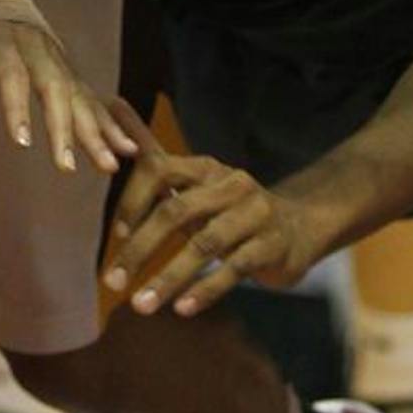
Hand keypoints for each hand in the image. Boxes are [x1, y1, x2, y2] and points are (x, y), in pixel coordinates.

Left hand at [0, 0, 134, 175]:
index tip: (22, 144)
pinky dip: (106, 121)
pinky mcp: (63, 66)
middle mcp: (35, 44)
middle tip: (68, 169)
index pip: (11, 73)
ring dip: (95, 130)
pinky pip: (87, 95)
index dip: (16, 108)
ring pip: (78, 93)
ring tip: (110, 164)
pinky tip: (123, 147)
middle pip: (55, 86)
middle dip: (64, 128)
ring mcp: (54, 55)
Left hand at [99, 106, 318, 317]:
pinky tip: (181, 309)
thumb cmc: (230, 208)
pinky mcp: (272, 246)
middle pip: (178, 211)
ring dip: (168, 278)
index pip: (160, 171)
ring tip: (140, 305)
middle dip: (141, 249)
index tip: (115, 237)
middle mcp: (230, 185)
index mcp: (205, 168)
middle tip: (112, 281)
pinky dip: (206, 290)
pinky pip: (235, 269)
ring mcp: (255, 214)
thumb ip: (151, 151)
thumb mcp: (192, 181)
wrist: (299, 228)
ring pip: (205, 245)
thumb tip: (113, 103)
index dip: (133, 202)